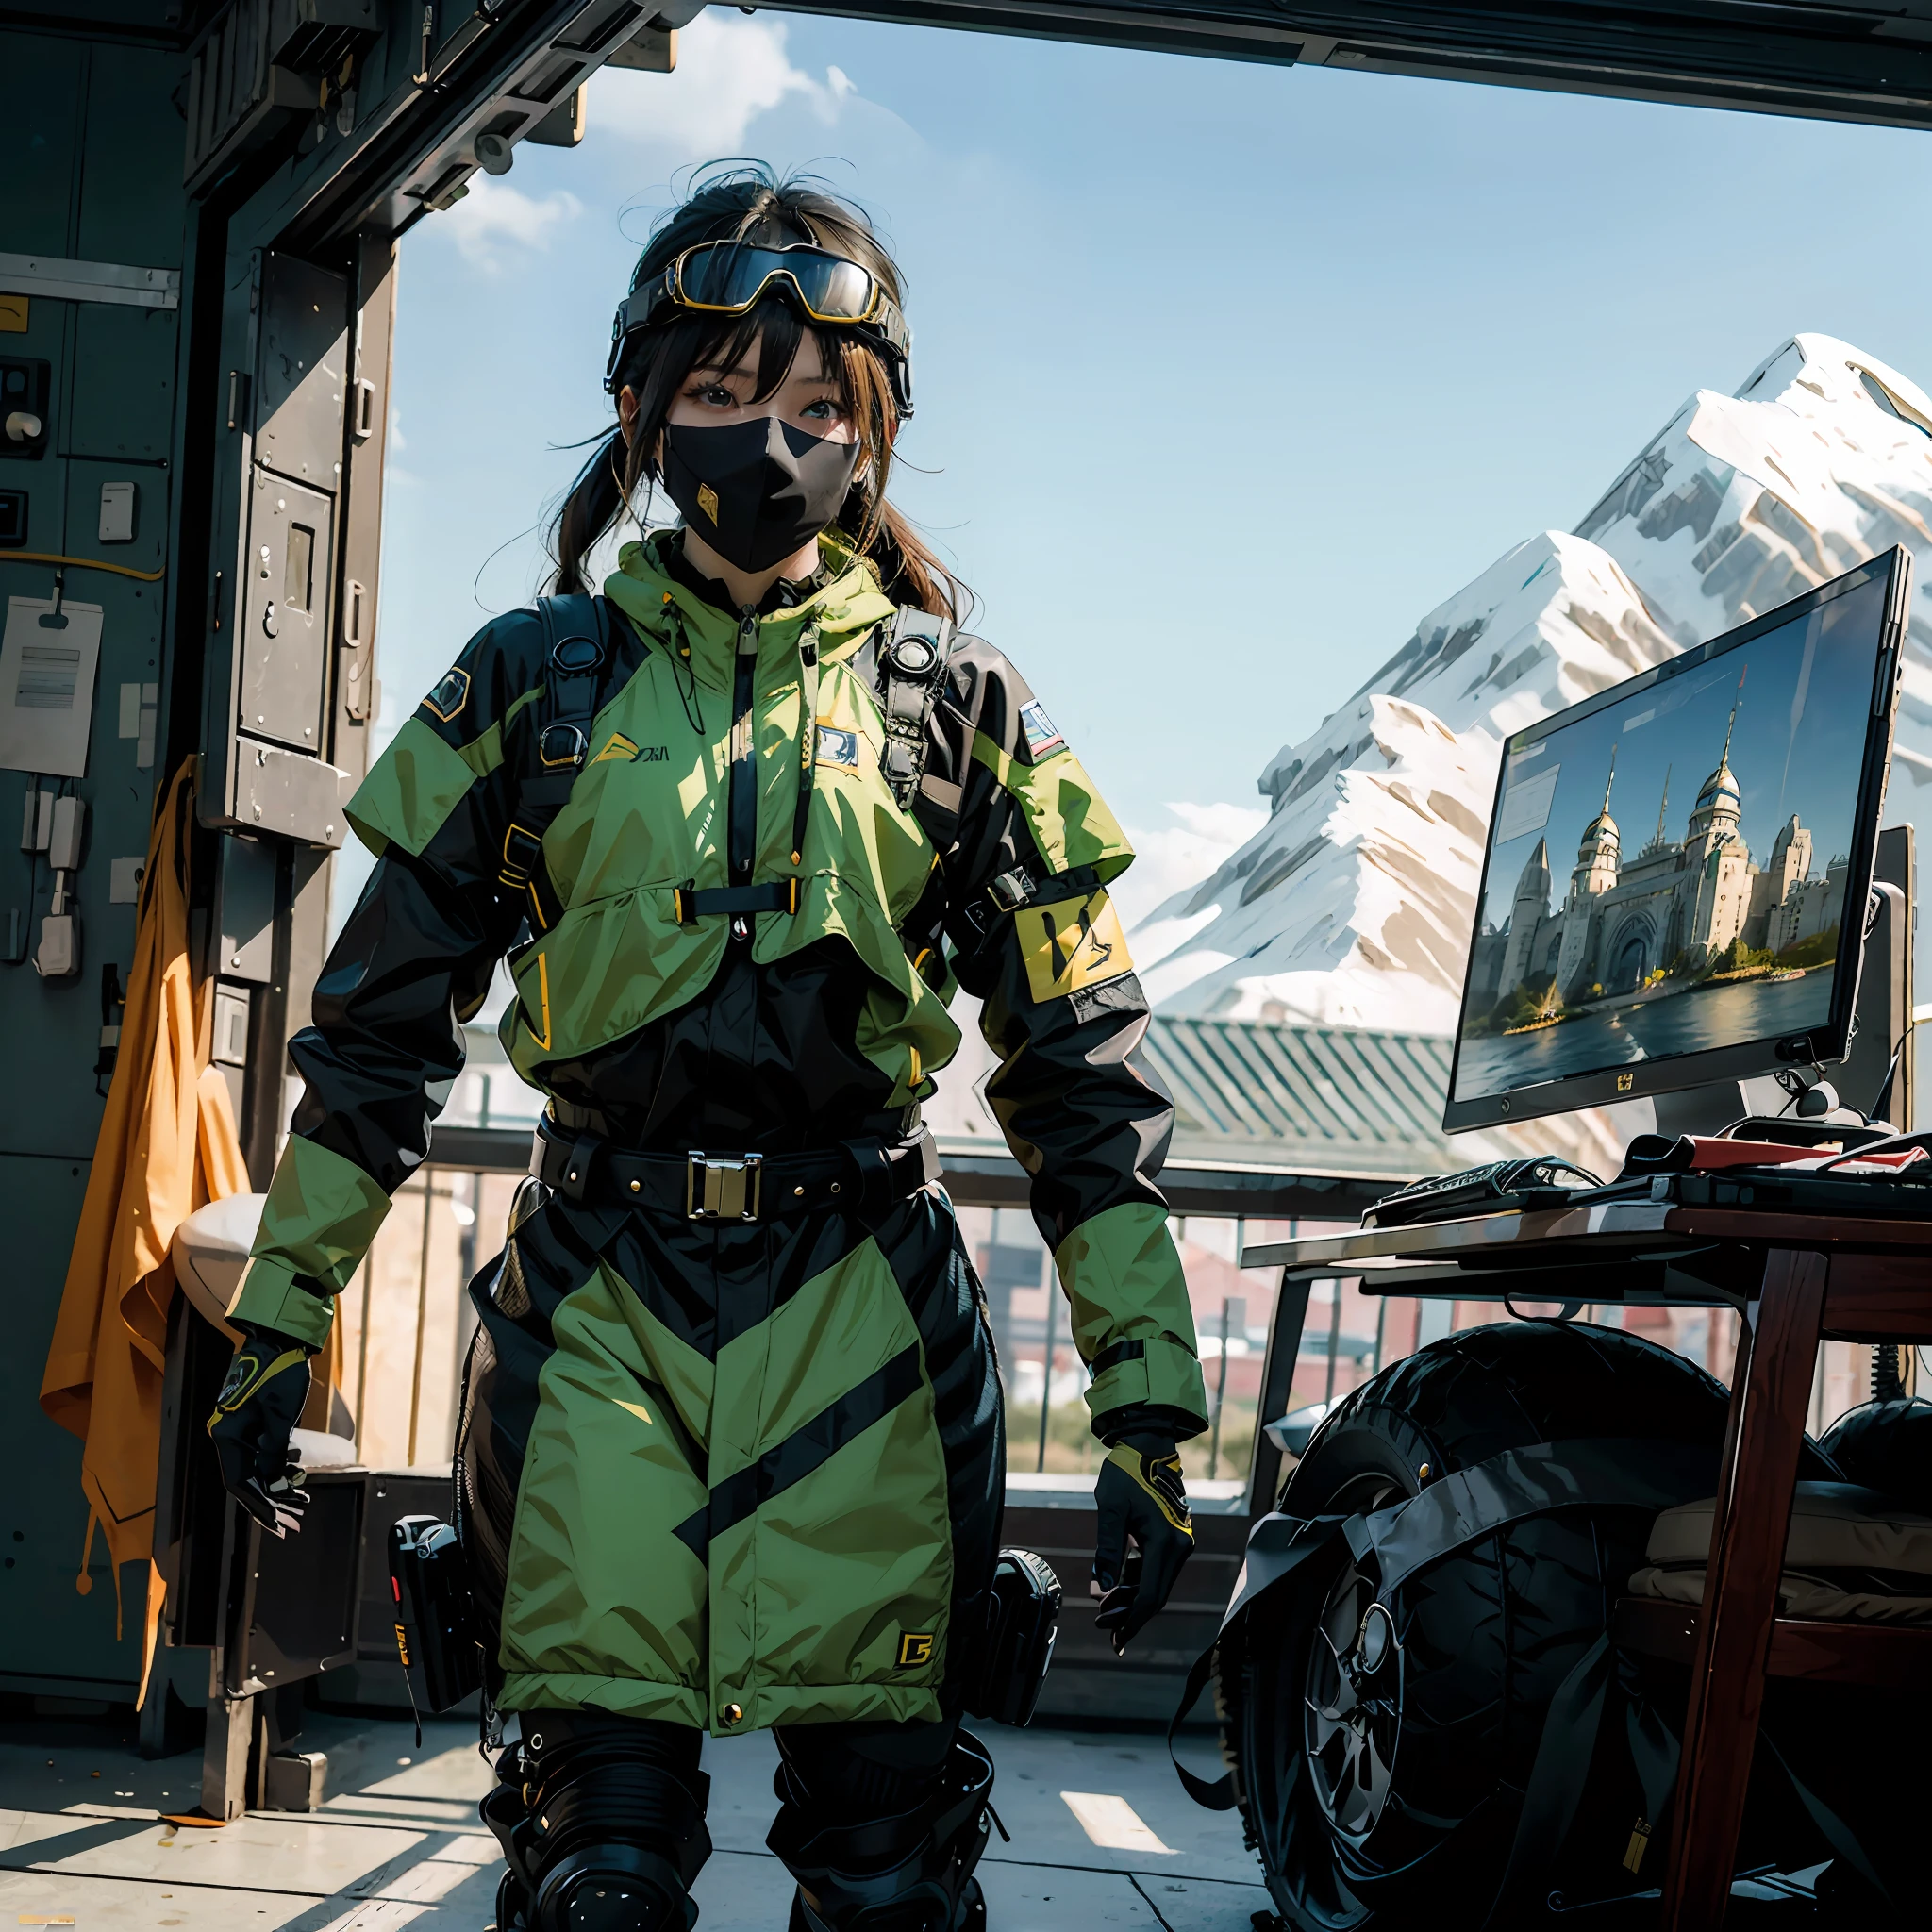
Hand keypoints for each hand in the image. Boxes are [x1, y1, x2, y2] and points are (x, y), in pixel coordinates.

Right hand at [207, 1329, 312, 1536]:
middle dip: (272, 1502)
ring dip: (279, 1485)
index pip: (240, 1483)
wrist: (281, 1339)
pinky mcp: (252, 1426)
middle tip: (296, 1521)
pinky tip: (297, 1472)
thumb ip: (274, 1449)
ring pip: (257, 1469)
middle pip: (248, 1481)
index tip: (280, 1524)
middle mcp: (227, 1436)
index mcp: (226, 1435)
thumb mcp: (280, 1415)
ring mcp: (239, 1431)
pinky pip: (263, 1455)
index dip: (260, 1506)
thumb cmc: (282, 1373)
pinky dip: (279, 1466)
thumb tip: (273, 1480)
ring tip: (304, 1499)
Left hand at [1090, 1434, 1192, 1654]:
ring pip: (1156, 1583)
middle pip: (1156, 1594)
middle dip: (1130, 1614)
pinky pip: (1156, 1569)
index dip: (1132, 1619)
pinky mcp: (1173, 1538)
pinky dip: (1138, 1581)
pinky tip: (1118, 1589)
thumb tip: (1102, 1591)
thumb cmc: (1126, 1474)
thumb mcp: (1111, 1511)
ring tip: (1106, 1611)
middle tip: (1104, 1628)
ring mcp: (1179, 1543)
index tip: (1114, 1637)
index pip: (1150, 1594)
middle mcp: (1179, 1547)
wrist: (1147, 1446)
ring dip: (1133, 1599)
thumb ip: (1108, 1551)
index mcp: (1166, 1543)